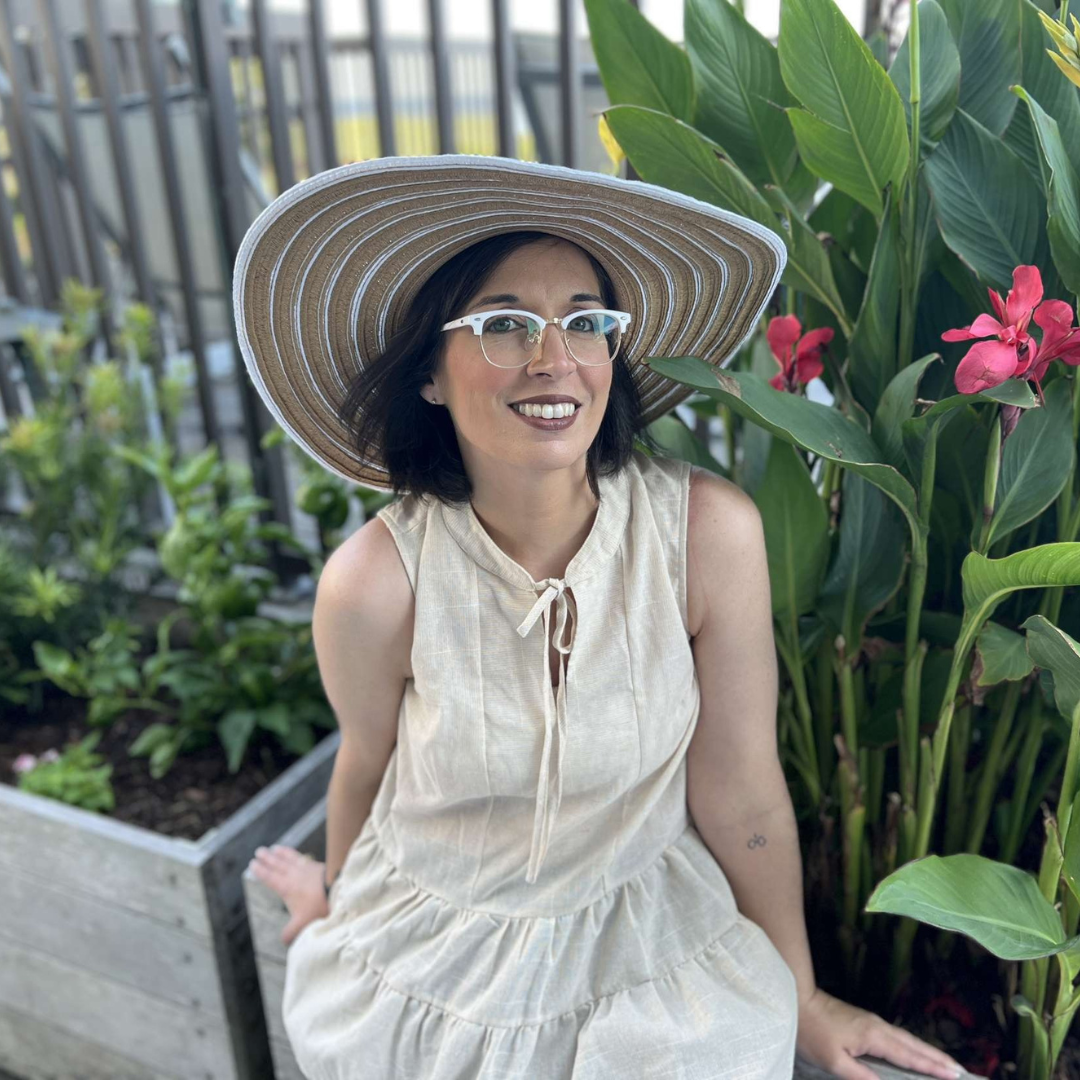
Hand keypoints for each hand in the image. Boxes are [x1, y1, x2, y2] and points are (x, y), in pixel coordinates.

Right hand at [248, 845, 330, 946]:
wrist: (339, 889)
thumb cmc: (319, 907)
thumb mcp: (302, 924)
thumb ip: (290, 934)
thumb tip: (284, 940)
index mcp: (286, 888)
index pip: (269, 877)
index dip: (260, 870)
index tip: (252, 864)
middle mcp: (293, 875)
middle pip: (277, 864)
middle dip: (267, 858)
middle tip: (258, 852)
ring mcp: (306, 868)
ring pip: (289, 858)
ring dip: (280, 853)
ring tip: (273, 848)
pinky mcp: (317, 866)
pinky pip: (302, 857)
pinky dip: (295, 854)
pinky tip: (296, 855)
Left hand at [796, 988, 973, 1079]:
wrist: (797, 999)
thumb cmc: (812, 1032)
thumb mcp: (834, 1062)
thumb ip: (862, 1077)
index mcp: (874, 1036)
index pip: (910, 1056)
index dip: (933, 1067)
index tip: (956, 1075)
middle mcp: (878, 1026)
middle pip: (914, 1045)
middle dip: (938, 1058)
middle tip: (961, 1071)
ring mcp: (872, 1022)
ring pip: (906, 1039)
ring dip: (927, 1051)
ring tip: (945, 1064)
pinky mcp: (865, 1021)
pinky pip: (896, 1037)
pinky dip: (911, 1046)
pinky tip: (914, 1053)